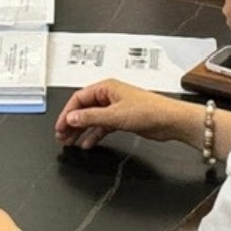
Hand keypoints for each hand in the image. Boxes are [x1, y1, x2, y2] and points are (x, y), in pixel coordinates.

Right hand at [55, 79, 194, 150]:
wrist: (170, 121)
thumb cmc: (150, 110)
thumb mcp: (115, 116)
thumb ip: (91, 118)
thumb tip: (71, 118)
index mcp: (106, 88)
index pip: (78, 99)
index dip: (67, 113)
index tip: (59, 127)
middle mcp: (109, 96)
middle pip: (83, 109)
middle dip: (71, 123)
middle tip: (61, 136)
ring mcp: (115, 108)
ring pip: (91, 119)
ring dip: (80, 130)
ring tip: (70, 142)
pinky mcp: (122, 119)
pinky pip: (102, 126)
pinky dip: (94, 135)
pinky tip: (87, 143)